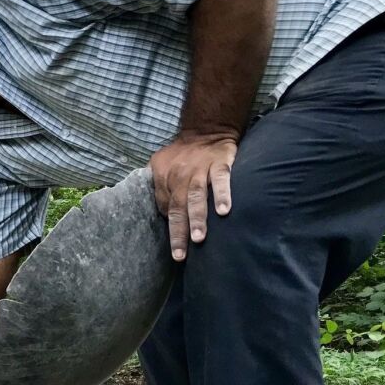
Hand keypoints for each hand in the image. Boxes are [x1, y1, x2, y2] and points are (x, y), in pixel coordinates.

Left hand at [148, 133, 236, 260]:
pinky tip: (224, 211)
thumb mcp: (161, 166)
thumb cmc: (182, 154)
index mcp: (164, 178)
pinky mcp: (220, 163)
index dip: (170, 227)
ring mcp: (200, 169)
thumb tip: (164, 214)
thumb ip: (161, 189)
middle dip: (179, 232)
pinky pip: (221, 180)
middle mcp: (180, 175)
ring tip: (199, 238)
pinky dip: (222, 194)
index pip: (164, 207)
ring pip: (196, 196)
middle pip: (177, 207)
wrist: (206, 130)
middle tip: (180, 254)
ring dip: (197, 218)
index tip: (175, 250)